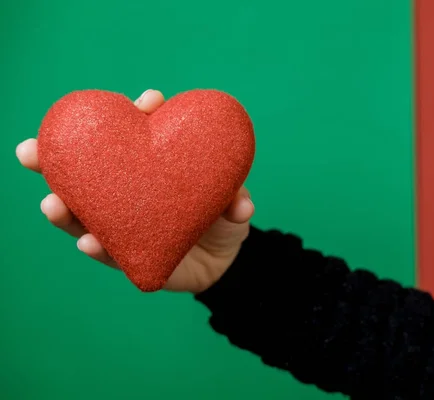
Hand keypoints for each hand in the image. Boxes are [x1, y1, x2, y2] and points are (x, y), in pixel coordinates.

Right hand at [16, 89, 253, 292]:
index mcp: (150, 165)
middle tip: (30, 152)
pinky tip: (88, 242)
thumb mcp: (233, 205)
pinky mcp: (128, 255)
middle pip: (87, 172)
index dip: (138, 113)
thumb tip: (240, 207)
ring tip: (52, 204)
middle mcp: (127, 190)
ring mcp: (122, 223)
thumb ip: (235, 202)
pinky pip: (109, 252)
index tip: (146, 102)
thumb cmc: (220, 218)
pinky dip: (98, 247)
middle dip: (55, 160)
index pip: (138, 134)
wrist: (224, 260)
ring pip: (84, 214)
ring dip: (64, 210)